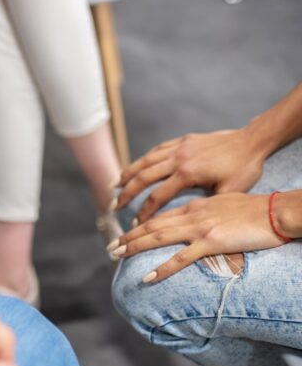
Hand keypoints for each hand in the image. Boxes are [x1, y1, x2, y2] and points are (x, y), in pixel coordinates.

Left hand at [113, 193, 290, 281]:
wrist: (276, 211)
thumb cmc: (254, 209)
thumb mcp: (222, 204)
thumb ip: (203, 212)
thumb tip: (192, 221)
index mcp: (193, 206)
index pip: (158, 216)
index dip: (138, 226)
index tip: (124, 235)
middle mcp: (191, 215)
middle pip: (151, 226)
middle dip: (128, 237)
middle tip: (110, 248)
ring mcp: (200, 228)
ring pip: (159, 237)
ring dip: (135, 247)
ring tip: (117, 256)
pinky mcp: (212, 242)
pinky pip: (182, 258)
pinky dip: (163, 268)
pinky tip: (148, 277)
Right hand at [116, 128, 269, 221]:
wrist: (252, 142)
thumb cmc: (244, 169)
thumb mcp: (229, 192)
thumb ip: (205, 205)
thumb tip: (188, 220)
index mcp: (187, 174)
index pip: (157, 196)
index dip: (143, 212)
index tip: (135, 225)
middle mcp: (178, 158)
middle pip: (143, 177)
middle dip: (126, 193)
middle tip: (114, 206)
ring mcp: (178, 147)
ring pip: (145, 161)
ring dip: (127, 173)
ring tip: (114, 186)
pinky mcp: (182, 140)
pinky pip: (156, 151)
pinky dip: (142, 160)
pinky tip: (135, 167)